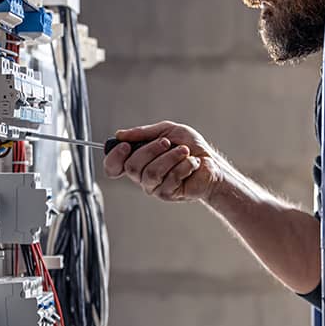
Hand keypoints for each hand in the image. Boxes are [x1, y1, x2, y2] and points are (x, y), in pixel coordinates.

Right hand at [103, 120, 221, 202]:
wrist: (211, 162)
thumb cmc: (190, 147)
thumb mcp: (167, 131)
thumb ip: (144, 133)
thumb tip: (120, 135)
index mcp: (139, 159)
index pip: (113, 166)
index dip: (114, 157)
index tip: (125, 145)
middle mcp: (142, 175)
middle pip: (132, 167)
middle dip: (151, 149)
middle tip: (168, 143)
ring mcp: (154, 187)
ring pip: (151, 173)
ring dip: (171, 157)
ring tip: (184, 152)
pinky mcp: (167, 194)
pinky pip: (169, 179)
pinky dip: (184, 166)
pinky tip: (191, 164)